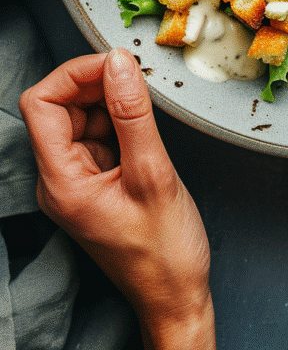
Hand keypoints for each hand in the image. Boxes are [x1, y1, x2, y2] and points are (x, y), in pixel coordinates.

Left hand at [19, 48, 214, 349]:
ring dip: (108, 101)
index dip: (74, 74)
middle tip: (135, 79)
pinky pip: (97, 135)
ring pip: (78, 118)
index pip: (41, 104)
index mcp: (61, 182)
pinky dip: (118, 121)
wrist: (175, 296)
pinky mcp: (95, 182)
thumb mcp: (153, 174)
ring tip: (145, 109)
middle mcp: (59, 180)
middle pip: (58, 107)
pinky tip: (143, 128)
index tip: (113, 63)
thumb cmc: (164, 252)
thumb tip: (119, 63)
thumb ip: (133, 114)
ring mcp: (76, 181)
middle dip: (94, 84)